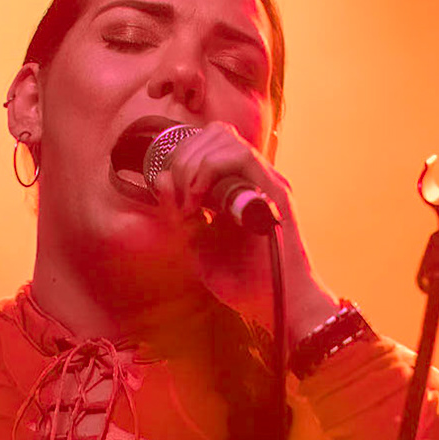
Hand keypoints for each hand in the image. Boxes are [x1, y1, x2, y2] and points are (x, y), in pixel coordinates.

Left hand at [151, 122, 340, 339]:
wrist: (277, 306)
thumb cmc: (243, 282)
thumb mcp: (198, 246)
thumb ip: (181, 216)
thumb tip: (161, 179)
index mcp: (238, 187)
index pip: (208, 142)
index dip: (181, 157)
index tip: (169, 195)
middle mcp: (254, 179)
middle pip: (214, 132)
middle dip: (183, 159)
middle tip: (178, 200)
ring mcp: (267, 182)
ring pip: (225, 137)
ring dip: (193, 165)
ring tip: (189, 203)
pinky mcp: (276, 192)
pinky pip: (241, 157)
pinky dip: (209, 171)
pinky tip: (199, 202)